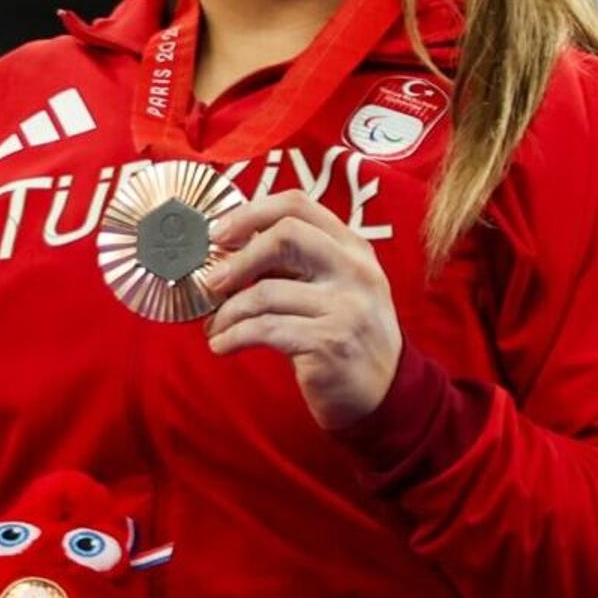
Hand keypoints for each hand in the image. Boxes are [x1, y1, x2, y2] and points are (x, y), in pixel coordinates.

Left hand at [204, 190, 404, 427]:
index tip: (219, 234)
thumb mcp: (334, 288)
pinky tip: (222, 345)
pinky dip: (232, 337)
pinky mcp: (329, 343)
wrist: (385, 392)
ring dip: (227, 312)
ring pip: (265, 291)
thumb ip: (295, 265)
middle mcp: (355, 271)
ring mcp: (346, 306)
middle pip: (285, 235)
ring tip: (215, 327)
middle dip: (237, 258)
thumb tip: (231, 249)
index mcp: (353, 248)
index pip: (298, 205)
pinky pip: (264, 330)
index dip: (250, 213)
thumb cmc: (346, 335)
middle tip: (212, 282)